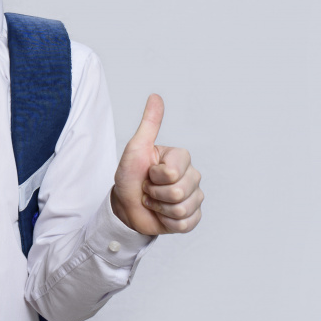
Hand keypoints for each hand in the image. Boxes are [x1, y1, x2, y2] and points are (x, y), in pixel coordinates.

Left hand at [111, 94, 203, 235]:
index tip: (148, 172)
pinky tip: (161, 214)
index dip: (154, 176)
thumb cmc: (129, 175)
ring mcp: (195, 198)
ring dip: (159, 208)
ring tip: (153, 200)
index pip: (173, 172)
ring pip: (182, 209)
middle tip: (148, 188)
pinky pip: (185, 224)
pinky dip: (167, 222)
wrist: (125, 205)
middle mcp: (192, 176)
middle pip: (179, 191)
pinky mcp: (193, 218)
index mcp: (182, 158)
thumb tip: (155, 96)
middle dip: (155, 193)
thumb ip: (149, 123)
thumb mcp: (136, 148)